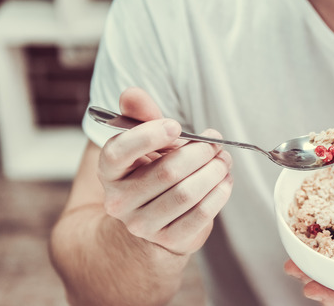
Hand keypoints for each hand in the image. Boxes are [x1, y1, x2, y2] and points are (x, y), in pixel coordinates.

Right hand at [98, 87, 233, 254]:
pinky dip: (219, 194)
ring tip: (224, 160)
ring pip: (186, 194)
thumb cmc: (152, 170)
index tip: (176, 126)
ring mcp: (142, 225)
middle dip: (199, 153)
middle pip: (166, 172)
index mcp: (109, 171)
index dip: (149, 136)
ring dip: (213, 172)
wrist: (154, 219)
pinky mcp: (169, 240)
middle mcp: (119, 201)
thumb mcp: (145, 141)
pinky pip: (200, 215)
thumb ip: (141, 115)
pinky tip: (225, 181)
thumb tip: (131, 93)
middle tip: (215, 142)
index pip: (119, 152)